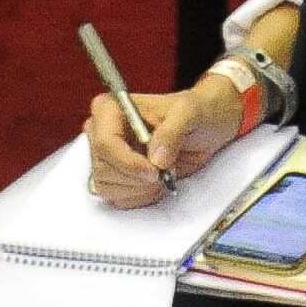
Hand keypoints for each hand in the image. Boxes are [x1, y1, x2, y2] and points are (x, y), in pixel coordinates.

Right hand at [86, 83, 241, 208]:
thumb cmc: (194, 113)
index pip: (104, 143)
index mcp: (111, 109)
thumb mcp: (190, 112)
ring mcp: (106, 157)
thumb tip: (156, 158)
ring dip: (140, 189)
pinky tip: (157, 183)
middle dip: (137, 178)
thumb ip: (173, 131)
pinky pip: (116, 197)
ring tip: (164, 174)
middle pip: (103, 168)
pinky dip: (141, 196)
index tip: (154, 171)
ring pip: (107, 186)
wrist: (204, 129)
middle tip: (165, 171)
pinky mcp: (113, 177)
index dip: (127, 163)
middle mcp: (102, 133)